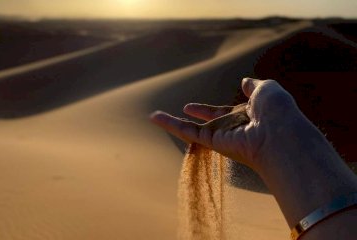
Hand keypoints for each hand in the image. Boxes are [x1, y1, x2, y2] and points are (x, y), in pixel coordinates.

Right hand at [150, 78, 301, 170]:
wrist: (281, 132)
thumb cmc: (278, 111)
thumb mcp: (267, 90)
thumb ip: (254, 86)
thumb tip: (245, 81)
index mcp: (247, 115)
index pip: (228, 110)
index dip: (217, 106)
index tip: (212, 100)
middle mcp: (233, 128)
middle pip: (212, 120)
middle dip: (201, 112)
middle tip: (187, 107)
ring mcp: (221, 136)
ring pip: (193, 129)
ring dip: (174, 122)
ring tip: (155, 117)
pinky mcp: (212, 143)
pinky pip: (187, 132)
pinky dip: (169, 124)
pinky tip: (155, 117)